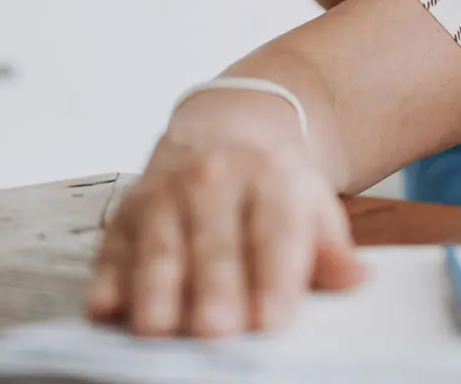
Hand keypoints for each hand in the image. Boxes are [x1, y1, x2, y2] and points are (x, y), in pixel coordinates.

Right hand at [87, 110, 362, 337]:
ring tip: (158, 327)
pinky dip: (109, 279)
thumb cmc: (273, 188)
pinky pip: (114, 249)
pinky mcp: (128, 211)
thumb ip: (329, 248)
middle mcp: (216, 179)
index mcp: (273, 178)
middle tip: (216, 332)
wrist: (227, 128)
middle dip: (214, 289)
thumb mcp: (312, 206)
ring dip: (157, 288)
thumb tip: (354, 276)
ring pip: (160, 247)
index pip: (275, 232)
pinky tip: (107, 307)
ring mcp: (167, 193)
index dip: (274, 278)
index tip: (272, 322)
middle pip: (215, 245)